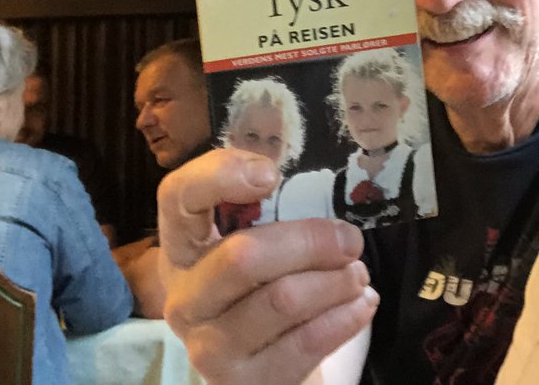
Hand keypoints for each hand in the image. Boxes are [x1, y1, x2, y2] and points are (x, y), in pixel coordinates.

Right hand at [158, 148, 378, 384]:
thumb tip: (316, 181)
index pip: (177, 197)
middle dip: (310, 243)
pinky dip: (344, 317)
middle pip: (245, 256)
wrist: (261, 368)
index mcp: (182, 247)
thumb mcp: (252, 248)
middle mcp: (184, 297)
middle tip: (350, 241)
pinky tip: (361, 305)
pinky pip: (305, 342)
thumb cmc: (261, 291)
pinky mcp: (241, 382)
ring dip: (335, 282)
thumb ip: (266, 212)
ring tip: (357, 275)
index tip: (270, 174)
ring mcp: (207, 345)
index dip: (218, 176)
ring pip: (282, 299)